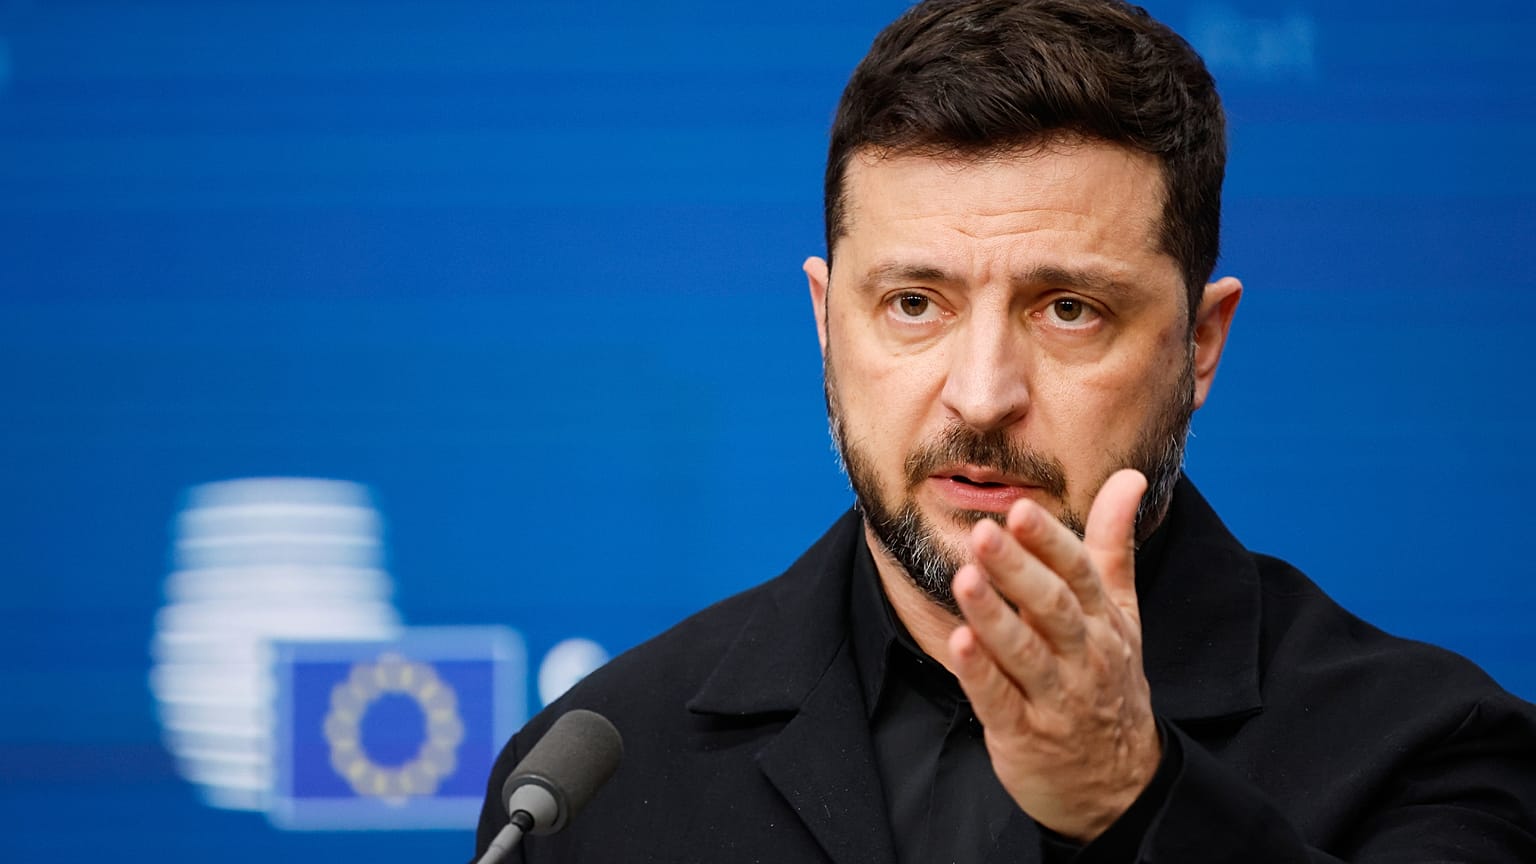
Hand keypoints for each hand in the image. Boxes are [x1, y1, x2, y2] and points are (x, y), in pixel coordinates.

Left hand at [947, 468, 1159, 842]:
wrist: (1120, 786)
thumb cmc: (1110, 683)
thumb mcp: (1122, 614)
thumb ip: (1113, 545)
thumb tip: (1129, 478)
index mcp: (1103, 623)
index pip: (1080, 574)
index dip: (1050, 543)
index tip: (1020, 510)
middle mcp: (1084, 657)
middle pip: (1053, 608)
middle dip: (1018, 570)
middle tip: (983, 533)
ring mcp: (1056, 698)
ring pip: (1024, 653)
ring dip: (994, 616)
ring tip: (964, 579)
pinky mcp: (1025, 736)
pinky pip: (1000, 702)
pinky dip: (980, 673)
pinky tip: (957, 643)